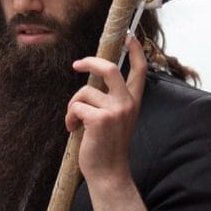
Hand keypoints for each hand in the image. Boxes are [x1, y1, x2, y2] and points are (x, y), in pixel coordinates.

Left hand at [67, 36, 146, 186]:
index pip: (140, 71)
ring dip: (73, 106)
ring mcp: (115, 110)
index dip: (135, 51)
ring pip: (84, 92)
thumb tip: (91, 84)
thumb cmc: (107, 148)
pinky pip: (76, 106)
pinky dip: (70, 117)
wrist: (109, 174)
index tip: (128, 36)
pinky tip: (73, 130)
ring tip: (74, 123)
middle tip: (77, 64)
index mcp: (133, 103)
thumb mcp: (115, 120)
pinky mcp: (100, 119)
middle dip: (90, 62)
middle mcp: (127, 104)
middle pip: (110, 68)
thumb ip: (110, 101)